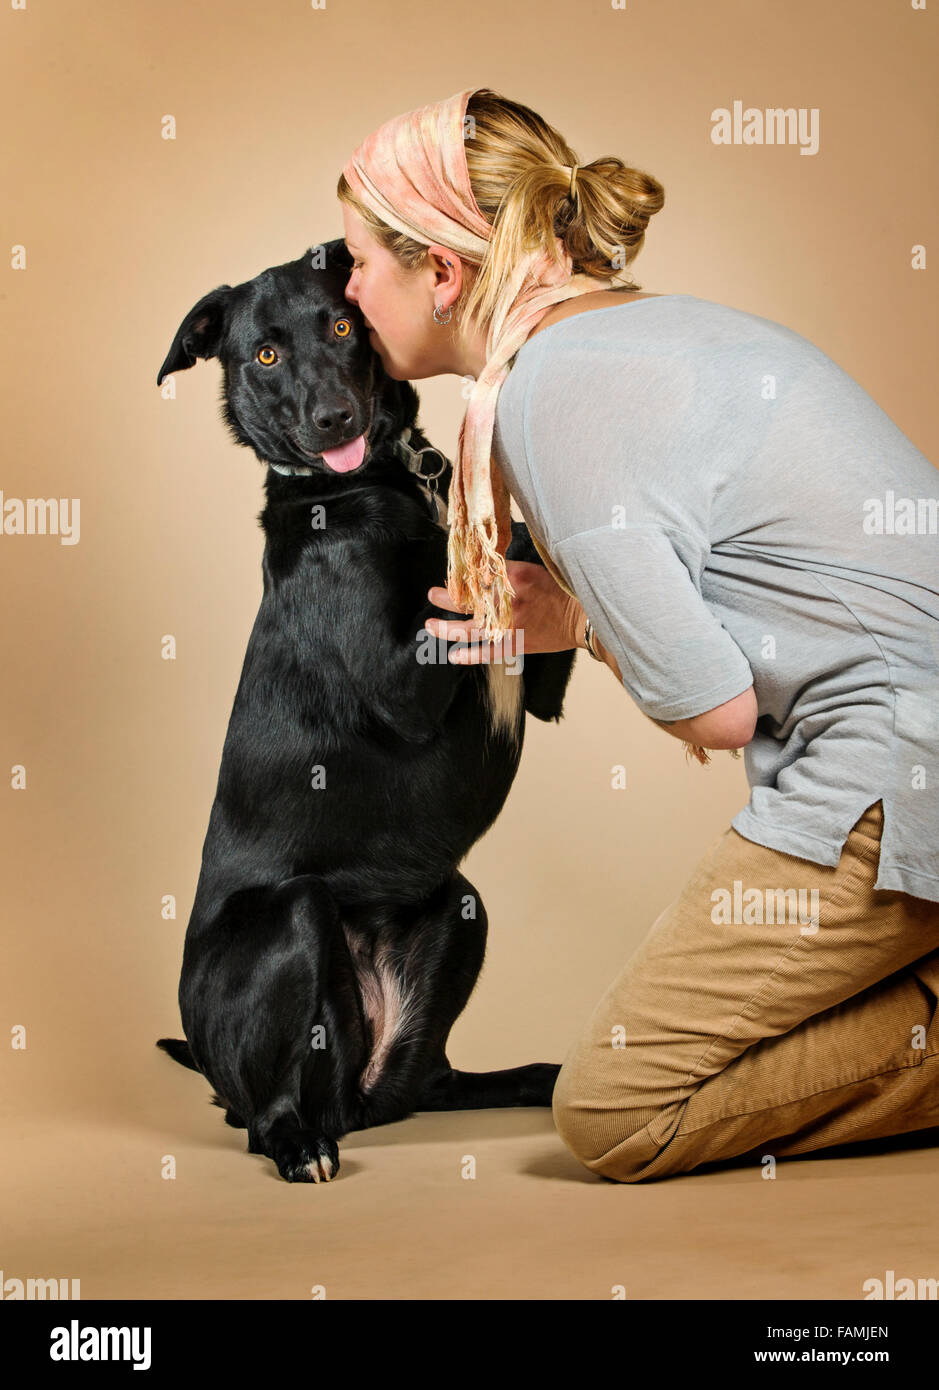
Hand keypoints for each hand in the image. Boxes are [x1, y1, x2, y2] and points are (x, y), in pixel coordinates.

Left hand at [426, 560, 584, 662]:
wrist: (582, 617)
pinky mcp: (514, 645)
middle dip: (445, 598)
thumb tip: (482, 571)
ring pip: (469, 629)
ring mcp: (508, 626)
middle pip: (466, 601)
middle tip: (432, 594)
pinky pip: (486, 652)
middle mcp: (506, 602)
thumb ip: (506, 570)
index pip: (476, 576)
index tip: (452, 577)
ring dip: (446, 628)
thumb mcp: (533, 570)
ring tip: (430, 625)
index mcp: (511, 578)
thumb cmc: (560, 590)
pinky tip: (454, 656)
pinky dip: (469, 655)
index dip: (461, 578)